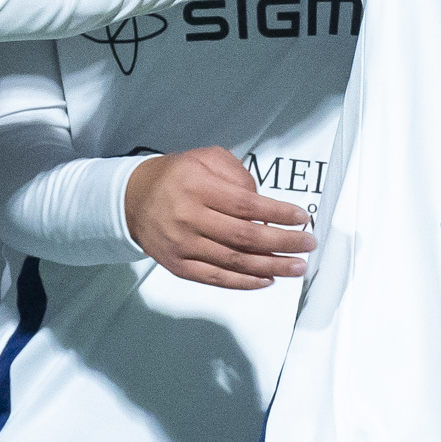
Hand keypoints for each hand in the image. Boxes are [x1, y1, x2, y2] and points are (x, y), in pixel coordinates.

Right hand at [125, 148, 312, 289]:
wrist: (133, 200)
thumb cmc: (175, 177)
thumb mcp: (205, 159)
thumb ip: (237, 175)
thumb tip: (264, 205)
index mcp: (197, 187)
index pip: (246, 204)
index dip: (277, 213)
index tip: (301, 218)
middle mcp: (188, 217)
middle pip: (244, 236)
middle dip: (283, 242)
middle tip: (307, 244)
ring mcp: (183, 245)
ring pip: (234, 261)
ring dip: (271, 266)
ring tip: (297, 266)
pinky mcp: (179, 266)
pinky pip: (216, 278)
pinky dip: (244, 282)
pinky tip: (267, 279)